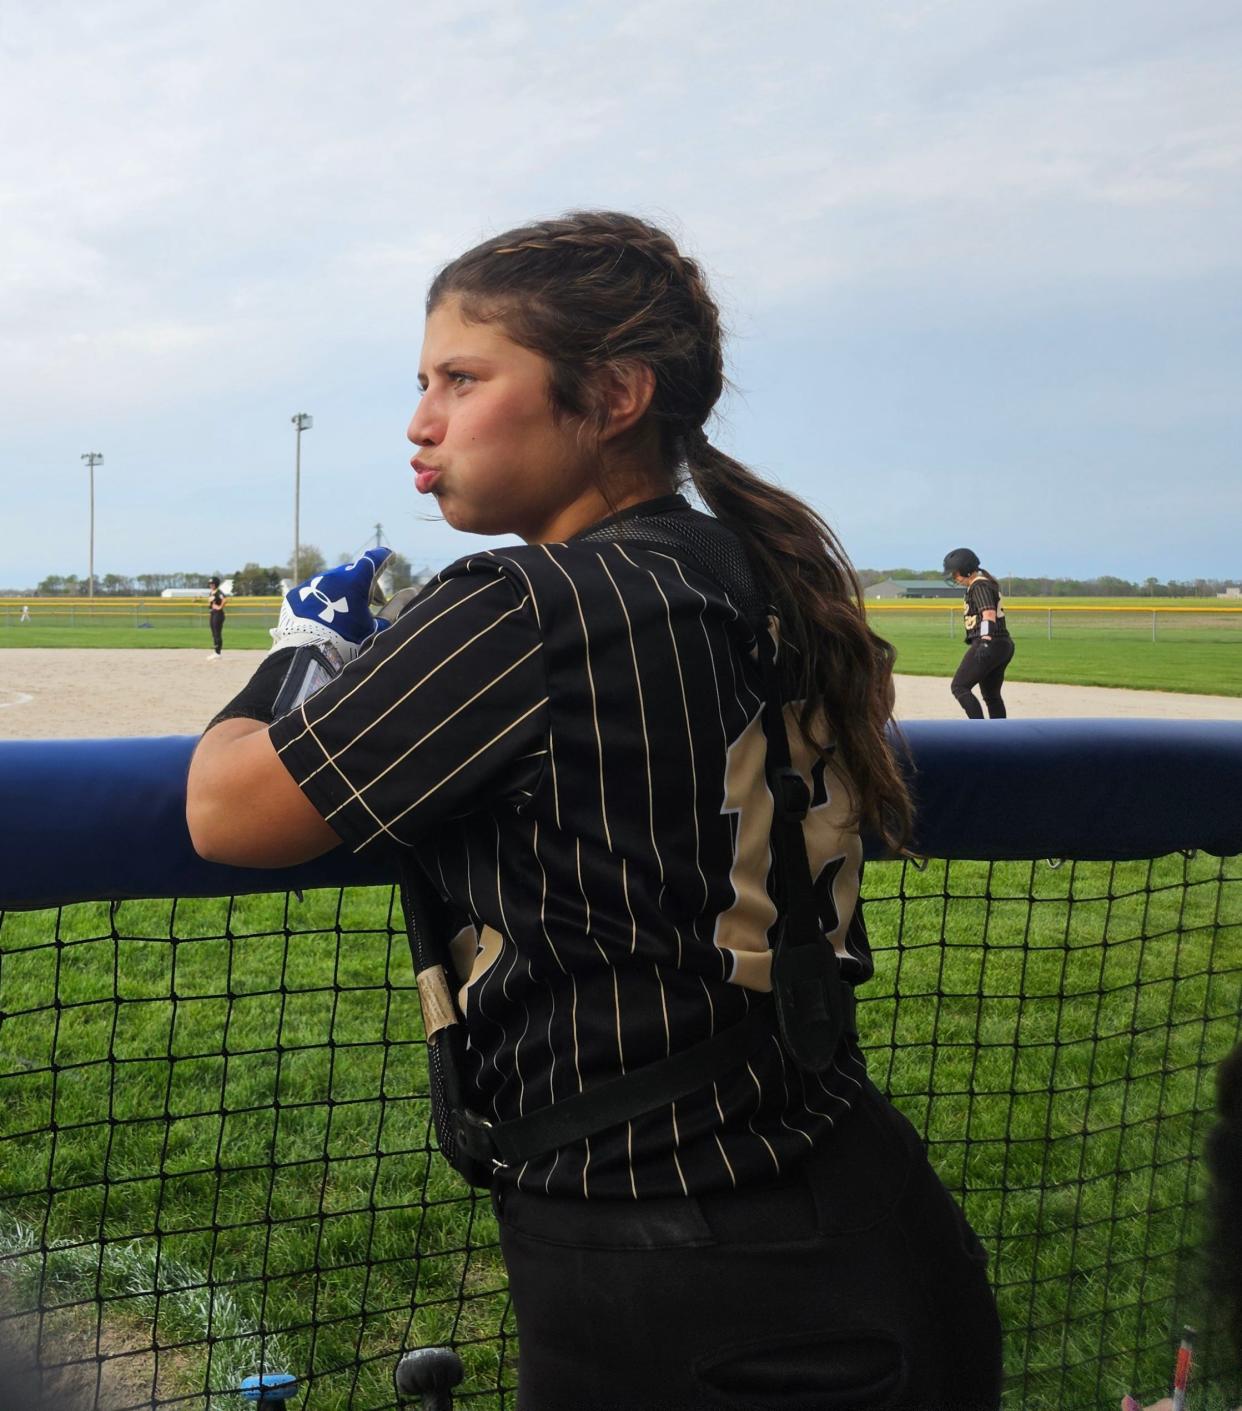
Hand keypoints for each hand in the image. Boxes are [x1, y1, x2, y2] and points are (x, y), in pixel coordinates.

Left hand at [270, 548, 392, 667]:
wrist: (308, 657)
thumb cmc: (348, 643)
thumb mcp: (377, 627)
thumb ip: (396, 607)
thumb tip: (411, 591)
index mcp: (356, 580)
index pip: (375, 559)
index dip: (385, 557)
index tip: (390, 557)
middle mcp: (334, 576)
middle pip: (355, 572)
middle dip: (367, 583)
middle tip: (374, 602)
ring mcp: (313, 584)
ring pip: (335, 582)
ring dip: (345, 591)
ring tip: (349, 613)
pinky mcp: (298, 595)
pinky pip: (316, 592)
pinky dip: (325, 600)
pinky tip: (328, 618)